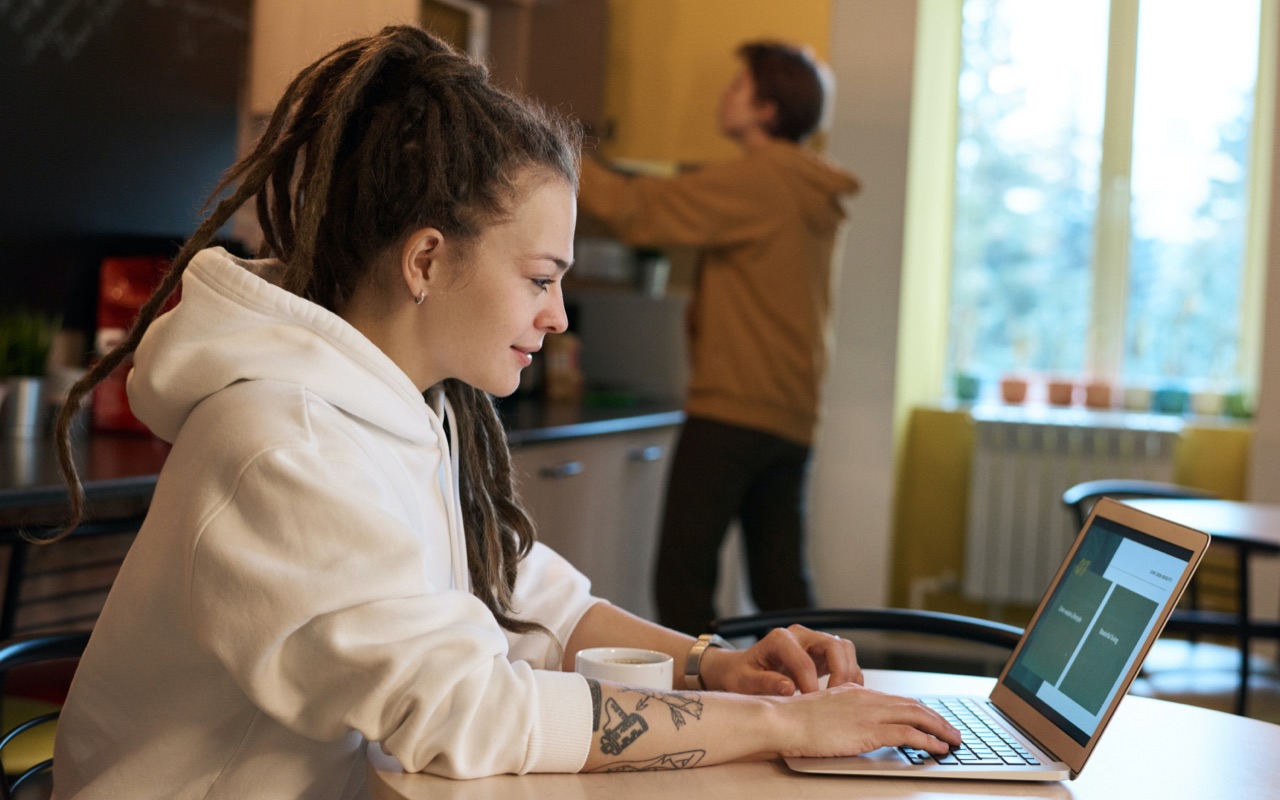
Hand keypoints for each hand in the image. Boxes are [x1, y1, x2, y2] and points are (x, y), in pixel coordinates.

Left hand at [702, 624, 862, 695]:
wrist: (743, 668)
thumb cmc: (742, 674)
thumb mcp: (745, 681)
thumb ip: (765, 683)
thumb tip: (788, 689)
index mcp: (780, 639)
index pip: (804, 661)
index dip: (811, 685)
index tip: (812, 705)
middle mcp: (801, 635)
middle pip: (834, 646)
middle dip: (841, 673)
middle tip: (836, 700)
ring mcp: (814, 642)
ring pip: (845, 649)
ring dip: (849, 674)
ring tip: (842, 699)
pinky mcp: (823, 653)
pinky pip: (846, 659)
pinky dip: (850, 677)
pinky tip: (843, 696)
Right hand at [777, 682, 962, 757]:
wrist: (782, 719)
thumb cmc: (794, 719)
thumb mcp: (822, 711)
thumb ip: (842, 714)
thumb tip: (852, 727)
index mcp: (856, 692)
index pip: (897, 699)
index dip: (919, 710)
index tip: (932, 720)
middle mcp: (866, 698)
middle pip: (912, 705)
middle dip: (936, 719)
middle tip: (952, 731)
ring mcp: (868, 713)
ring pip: (916, 716)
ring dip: (939, 729)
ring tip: (953, 740)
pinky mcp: (868, 730)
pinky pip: (907, 734)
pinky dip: (927, 740)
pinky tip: (937, 747)